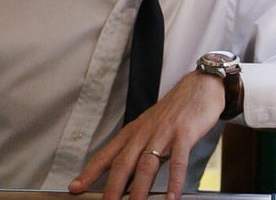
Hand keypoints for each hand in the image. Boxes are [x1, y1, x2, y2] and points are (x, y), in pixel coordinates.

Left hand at [68, 71, 224, 199]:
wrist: (200, 86)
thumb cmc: (175, 110)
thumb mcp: (150, 127)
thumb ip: (138, 150)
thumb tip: (126, 176)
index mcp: (134, 132)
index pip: (107, 154)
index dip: (90, 172)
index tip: (75, 187)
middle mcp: (145, 132)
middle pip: (123, 163)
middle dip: (112, 188)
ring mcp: (164, 133)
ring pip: (147, 164)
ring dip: (140, 189)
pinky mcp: (185, 133)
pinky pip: (179, 160)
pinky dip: (174, 180)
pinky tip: (172, 196)